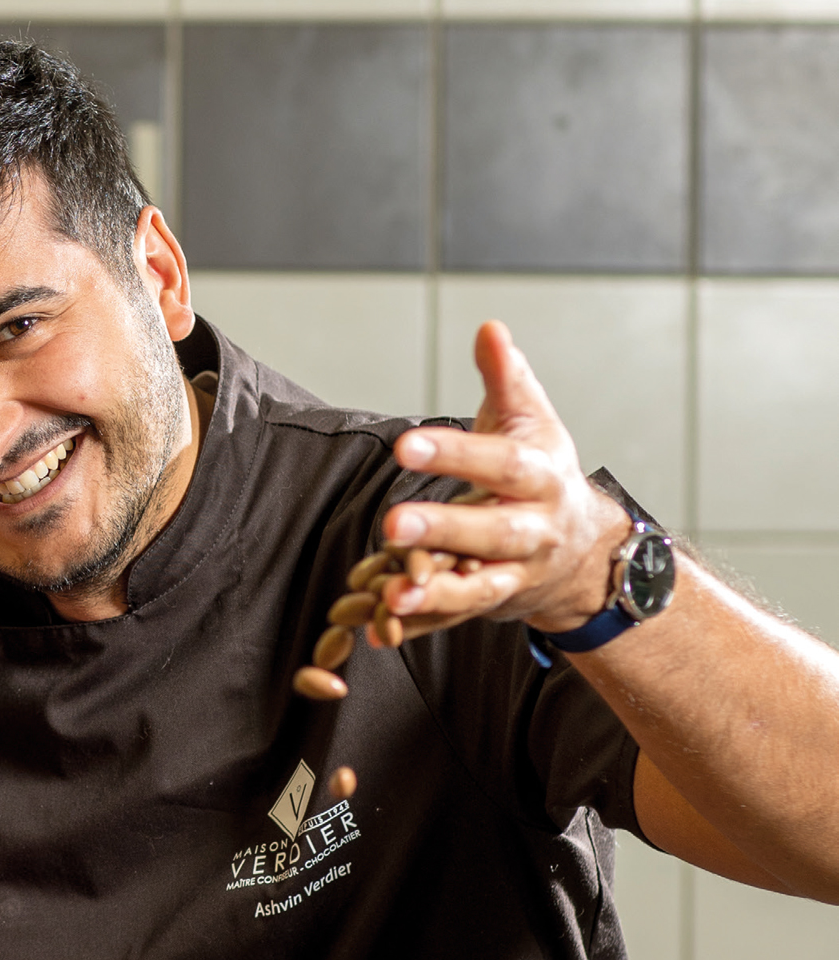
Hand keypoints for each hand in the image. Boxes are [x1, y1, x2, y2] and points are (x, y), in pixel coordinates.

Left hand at [375, 321, 633, 641]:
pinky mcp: (492, 608)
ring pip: (476, 589)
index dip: (455, 454)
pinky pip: (454, 622)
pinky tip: (375, 631)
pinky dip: (418, 628)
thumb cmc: (541, 474)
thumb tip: (489, 328)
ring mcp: (516, 575)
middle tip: (393, 523)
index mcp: (543, 478)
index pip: (500, 463)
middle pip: (492, 532)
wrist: (584, 551)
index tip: (405, 444)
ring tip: (388, 597)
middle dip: (445, 529)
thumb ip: (506, 379)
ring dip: (432, 596)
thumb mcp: (531, 422)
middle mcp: (534, 532)